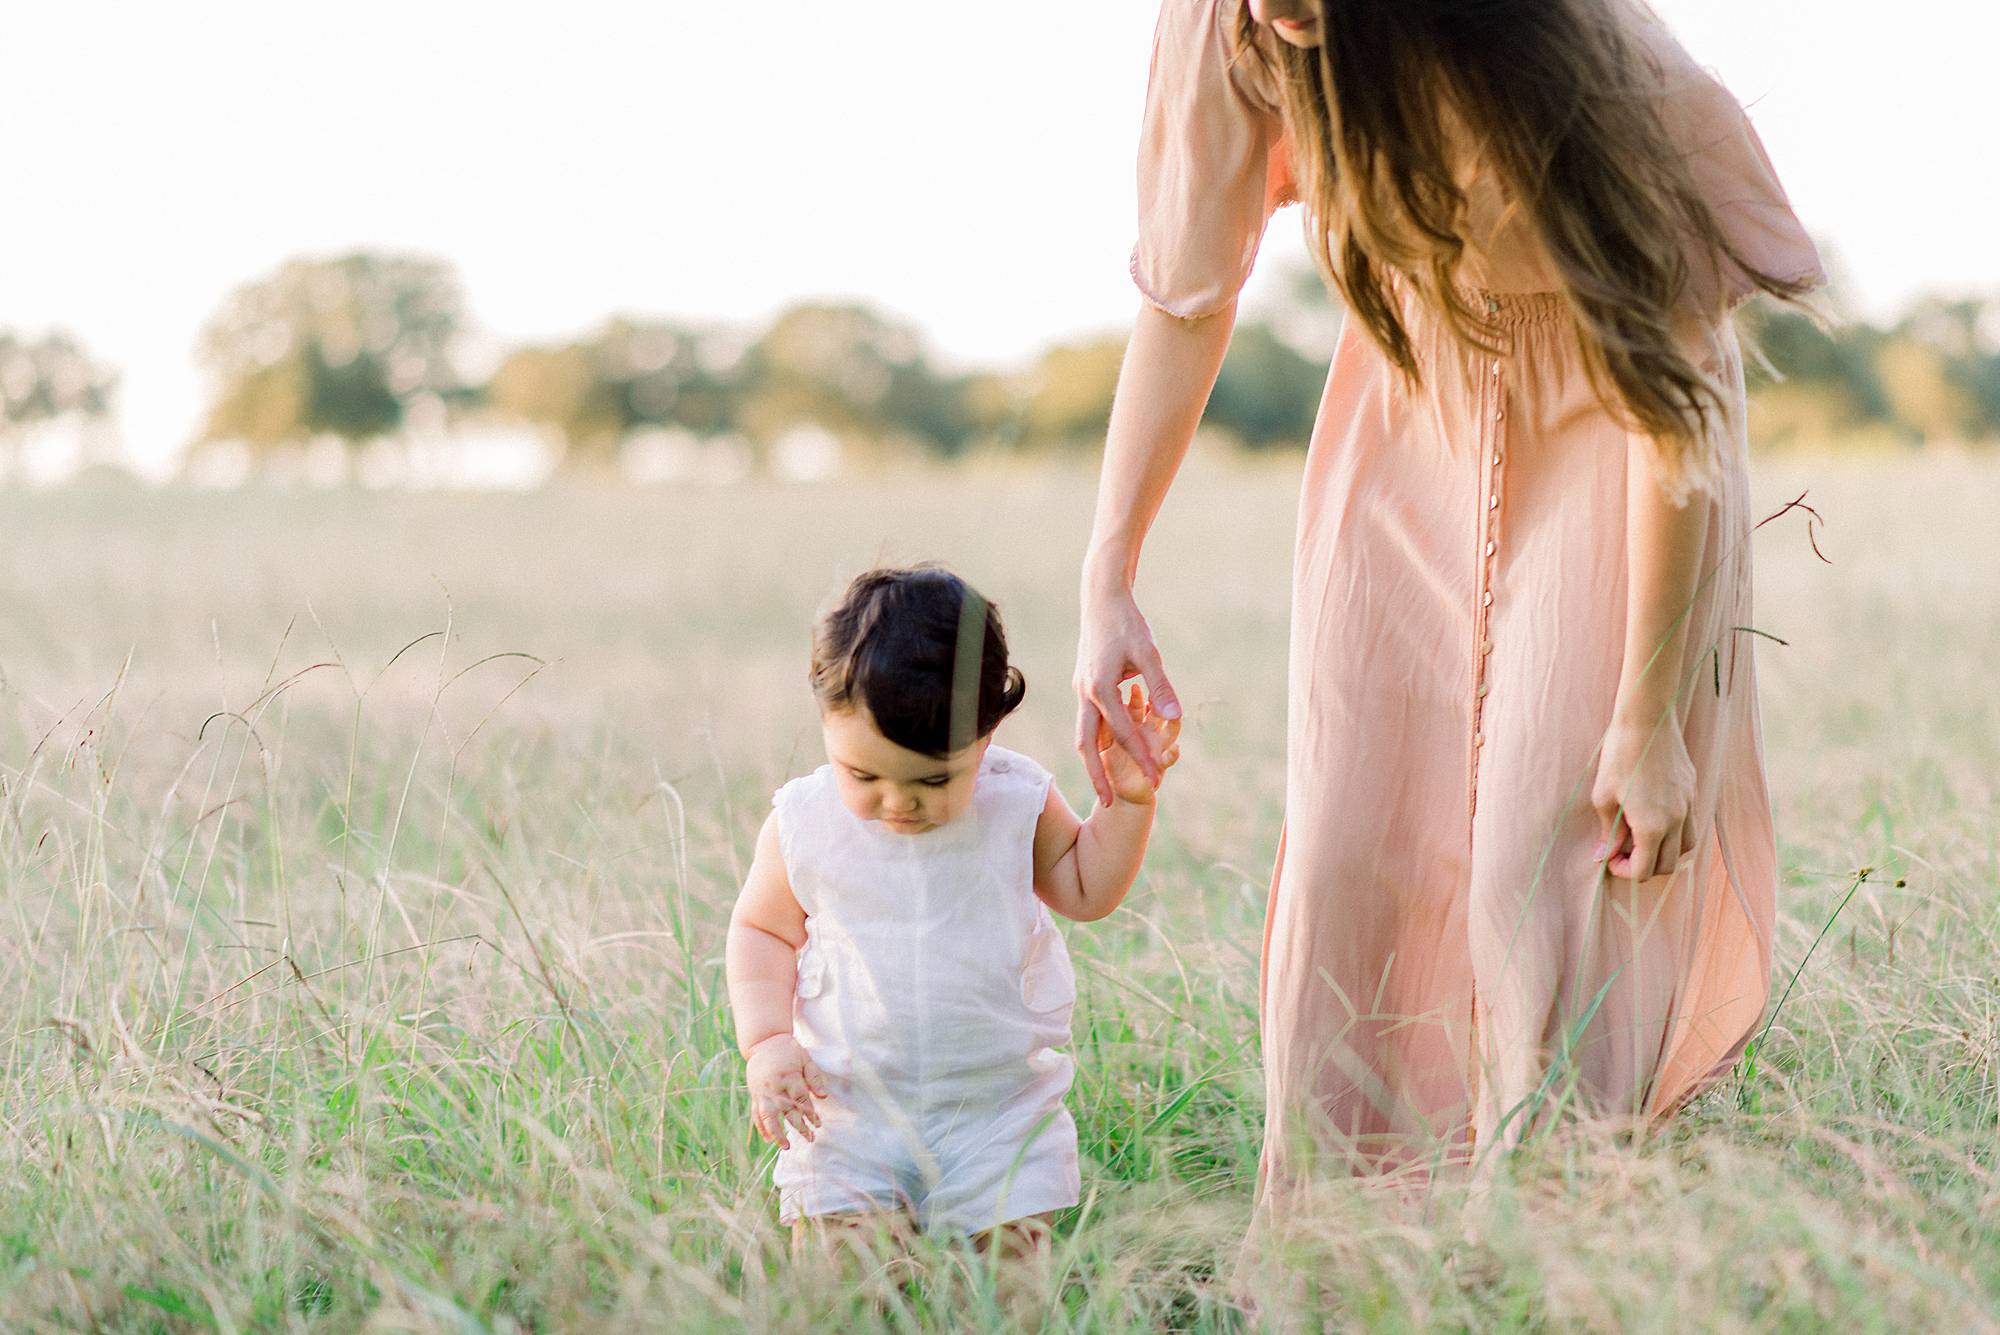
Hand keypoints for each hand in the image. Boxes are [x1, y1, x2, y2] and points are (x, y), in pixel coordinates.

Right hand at [744, 1033, 826, 1148]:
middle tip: (810, 1139)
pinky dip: (761, 1127)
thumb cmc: (788, 1050)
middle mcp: (775, 1087)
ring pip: (768, 1117)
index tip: (818, 1125)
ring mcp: (763, 1092)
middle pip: (787, 1111)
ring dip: (776, 1133)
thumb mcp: (805, 1058)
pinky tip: (767, 1139)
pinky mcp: (755, 1094)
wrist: (763, 1041)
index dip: (810, 1114)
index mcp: (789, 1077)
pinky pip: (756, 1113)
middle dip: (799, 1127)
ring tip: (785, 1147)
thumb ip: (814, 1077)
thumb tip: (823, 1097)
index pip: (802, 1100)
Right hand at [1075, 583, 1181, 804]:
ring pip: (1083, 734)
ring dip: (1094, 760)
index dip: (1141, 759)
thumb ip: (1160, 689)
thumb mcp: (1150, 654)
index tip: (1156, 781)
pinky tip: (1108, 751)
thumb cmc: (1128, 623)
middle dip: (1098, 776)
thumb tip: (1173, 720)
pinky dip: (1096, 739)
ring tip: (1105, 784)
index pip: (1123, 734)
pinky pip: (1087, 720)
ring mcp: (1080, 690)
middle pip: (1087, 745)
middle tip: (1108, 803)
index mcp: (1100, 688)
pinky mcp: (1083, 684)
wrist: (1101, 598)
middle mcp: (1085, 693)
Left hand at [1591, 713, 1696, 881]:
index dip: (1623, 871)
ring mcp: (1689, 806)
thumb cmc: (1619, 756)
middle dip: (1643, 866)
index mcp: (1653, 826)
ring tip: (1640, 838)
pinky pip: (1691, 826)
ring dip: (1664, 853)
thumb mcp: (1603, 796)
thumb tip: (1604, 855)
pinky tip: (1655, 819)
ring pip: (1685, 848)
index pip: (1644, 870)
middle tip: (1621, 851)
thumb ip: (1608, 831)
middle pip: (1668, 866)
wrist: (1648, 720)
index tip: (1608, 858)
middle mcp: (1677, 821)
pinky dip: (1676, 834)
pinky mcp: (1693, 791)